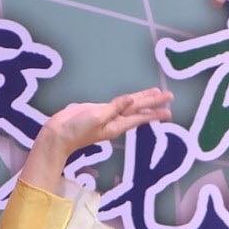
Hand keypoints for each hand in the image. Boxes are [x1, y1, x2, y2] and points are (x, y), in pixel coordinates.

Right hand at [22, 89, 171, 190]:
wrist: (58, 134)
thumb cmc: (76, 129)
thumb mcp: (97, 117)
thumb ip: (114, 108)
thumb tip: (131, 99)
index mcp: (116, 124)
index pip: (139, 116)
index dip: (154, 111)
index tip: (168, 109)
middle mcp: (115, 121)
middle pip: (138, 109)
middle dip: (154, 103)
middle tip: (170, 97)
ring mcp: (107, 116)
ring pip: (130, 106)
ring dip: (143, 101)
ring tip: (156, 94)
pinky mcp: (98, 111)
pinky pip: (118, 105)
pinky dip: (128, 101)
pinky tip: (132, 99)